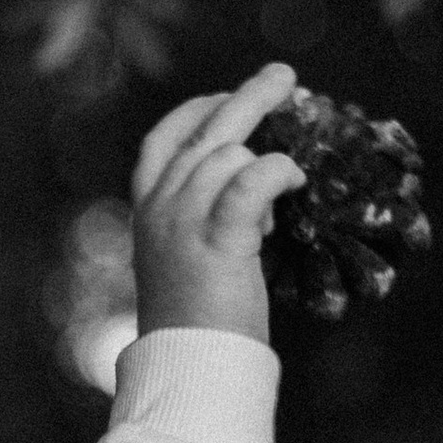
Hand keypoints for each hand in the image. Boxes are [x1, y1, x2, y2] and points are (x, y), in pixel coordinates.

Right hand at [129, 66, 308, 344]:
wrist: (187, 365)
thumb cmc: (196, 323)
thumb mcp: (184, 261)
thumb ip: (202, 222)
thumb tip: (249, 195)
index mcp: (147, 211)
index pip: (163, 140)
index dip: (198, 110)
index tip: (227, 98)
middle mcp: (160, 208)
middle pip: (205, 132)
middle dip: (248, 98)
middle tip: (285, 77)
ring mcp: (184, 221)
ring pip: (229, 153)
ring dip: (267, 157)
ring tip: (290, 179)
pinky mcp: (217, 239)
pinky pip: (251, 181)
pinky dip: (278, 172)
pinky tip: (295, 180)